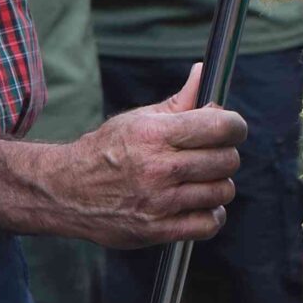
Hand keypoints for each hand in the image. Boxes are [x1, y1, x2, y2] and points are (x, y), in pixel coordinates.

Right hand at [53, 63, 245, 248]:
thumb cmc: (106, 150)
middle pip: (226, 160)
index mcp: (155, 134)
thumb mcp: (138, 119)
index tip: (233, 128)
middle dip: (226, 154)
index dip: (235, 126)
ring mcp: (159, 202)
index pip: (220, 127)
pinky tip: (200, 204)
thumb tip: (204, 71)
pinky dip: (212, 214)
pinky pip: (209, 224)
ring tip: (202, 180)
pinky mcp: (157, 230)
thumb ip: (178, 101)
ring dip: (218, 184)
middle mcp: (158, 168)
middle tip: (213, 154)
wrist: (66, 190)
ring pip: (222, 191)